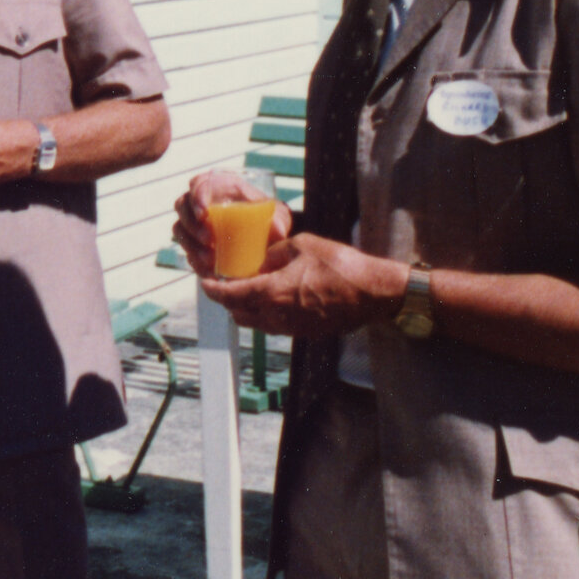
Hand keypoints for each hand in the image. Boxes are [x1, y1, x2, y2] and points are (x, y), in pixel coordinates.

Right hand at [171, 172, 290, 277]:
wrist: (264, 236)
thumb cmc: (266, 217)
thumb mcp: (276, 215)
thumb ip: (279, 220)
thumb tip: (278, 231)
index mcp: (218, 186)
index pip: (198, 184)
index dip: (196, 197)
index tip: (204, 213)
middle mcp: (202, 202)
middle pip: (182, 206)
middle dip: (192, 224)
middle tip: (210, 240)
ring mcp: (194, 222)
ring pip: (180, 228)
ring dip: (191, 244)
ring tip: (209, 259)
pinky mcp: (194, 242)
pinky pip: (186, 250)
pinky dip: (194, 261)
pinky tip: (208, 270)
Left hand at [199, 233, 407, 337]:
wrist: (374, 293)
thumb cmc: (340, 266)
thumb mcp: (301, 246)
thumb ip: (273, 255)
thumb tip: (257, 260)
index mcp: (272, 294)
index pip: (229, 297)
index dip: (212, 289)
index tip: (204, 281)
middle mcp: (277, 317)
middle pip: (238, 313)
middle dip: (227, 299)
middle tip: (225, 282)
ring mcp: (292, 328)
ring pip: (255, 323)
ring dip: (245, 308)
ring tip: (246, 289)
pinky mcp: (306, 332)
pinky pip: (275, 326)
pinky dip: (265, 314)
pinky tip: (273, 297)